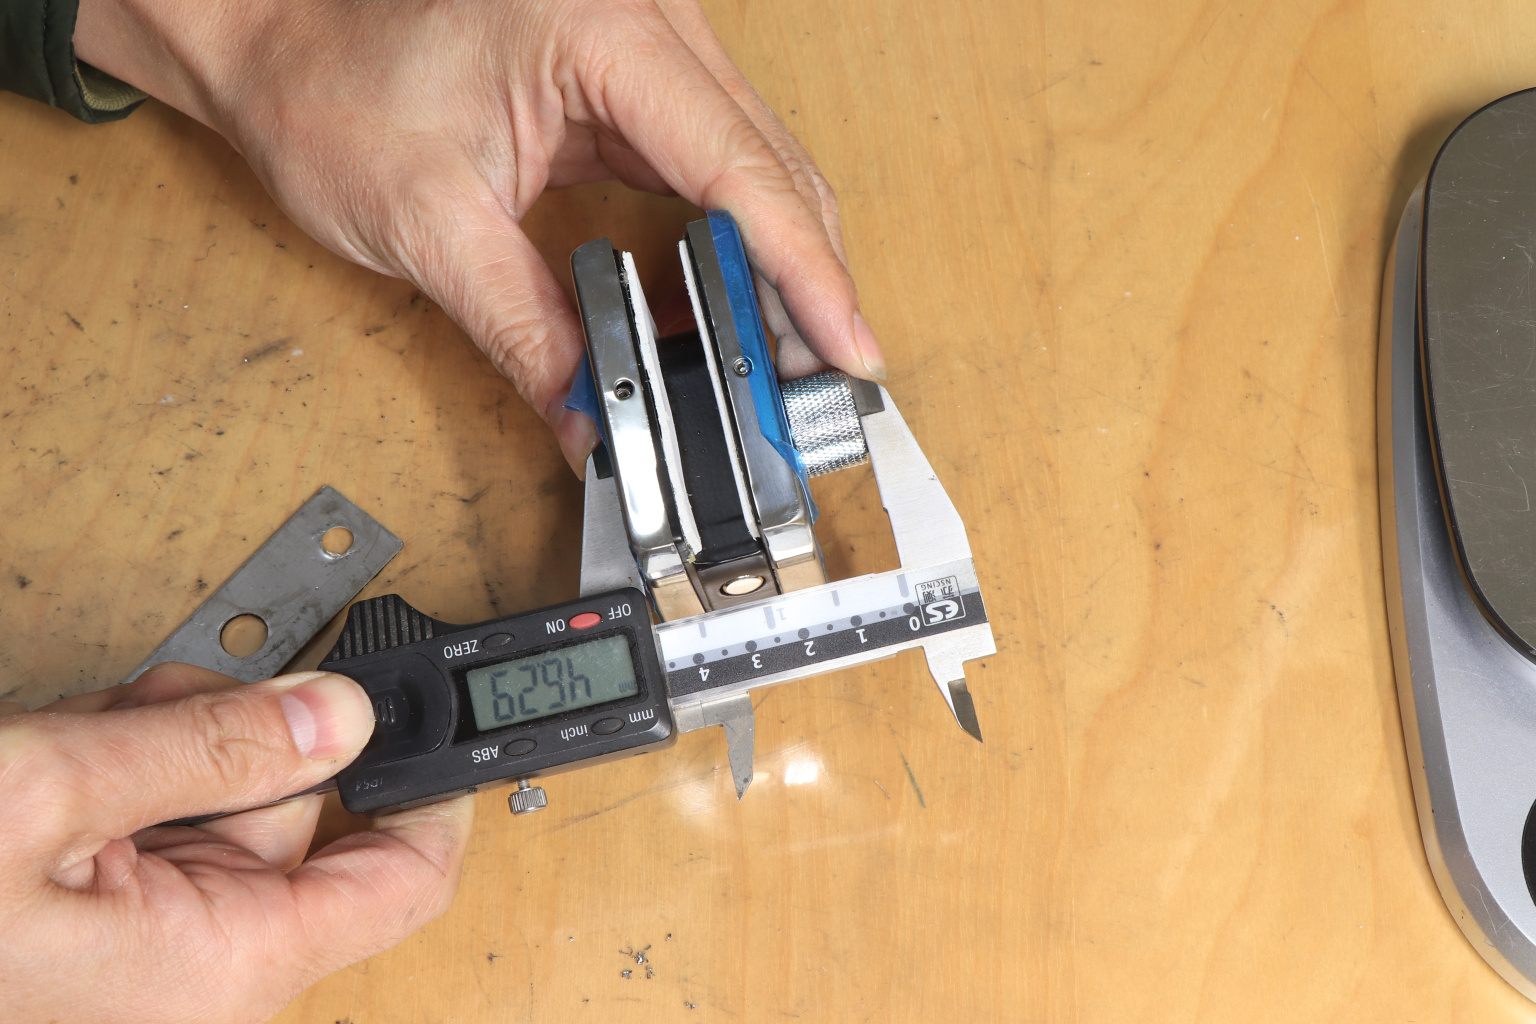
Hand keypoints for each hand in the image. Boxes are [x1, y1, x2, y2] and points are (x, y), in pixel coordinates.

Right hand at [0, 664, 472, 1023]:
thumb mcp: (51, 796)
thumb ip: (213, 746)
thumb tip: (340, 714)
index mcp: (221, 967)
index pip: (402, 884)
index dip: (438, 793)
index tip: (439, 714)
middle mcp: (199, 961)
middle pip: (301, 814)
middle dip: (238, 737)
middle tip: (154, 713)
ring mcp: (146, 930)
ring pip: (221, 791)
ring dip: (162, 738)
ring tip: (72, 738)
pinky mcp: (98, 900)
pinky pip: (159, 802)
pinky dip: (122, 756)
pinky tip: (56, 750)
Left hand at [72, 0, 886, 472]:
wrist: (276, 32)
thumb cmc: (327, 86)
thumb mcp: (428, 224)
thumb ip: (524, 332)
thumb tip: (591, 417)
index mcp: (601, 31)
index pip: (739, 167)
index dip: (802, 272)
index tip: (844, 346)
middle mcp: (644, 23)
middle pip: (771, 164)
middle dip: (800, 281)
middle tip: (812, 382)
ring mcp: (646, 46)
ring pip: (756, 165)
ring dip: (770, 268)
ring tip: (770, 362)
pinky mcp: (632, 80)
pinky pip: (712, 165)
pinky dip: (724, 244)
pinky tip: (715, 310)